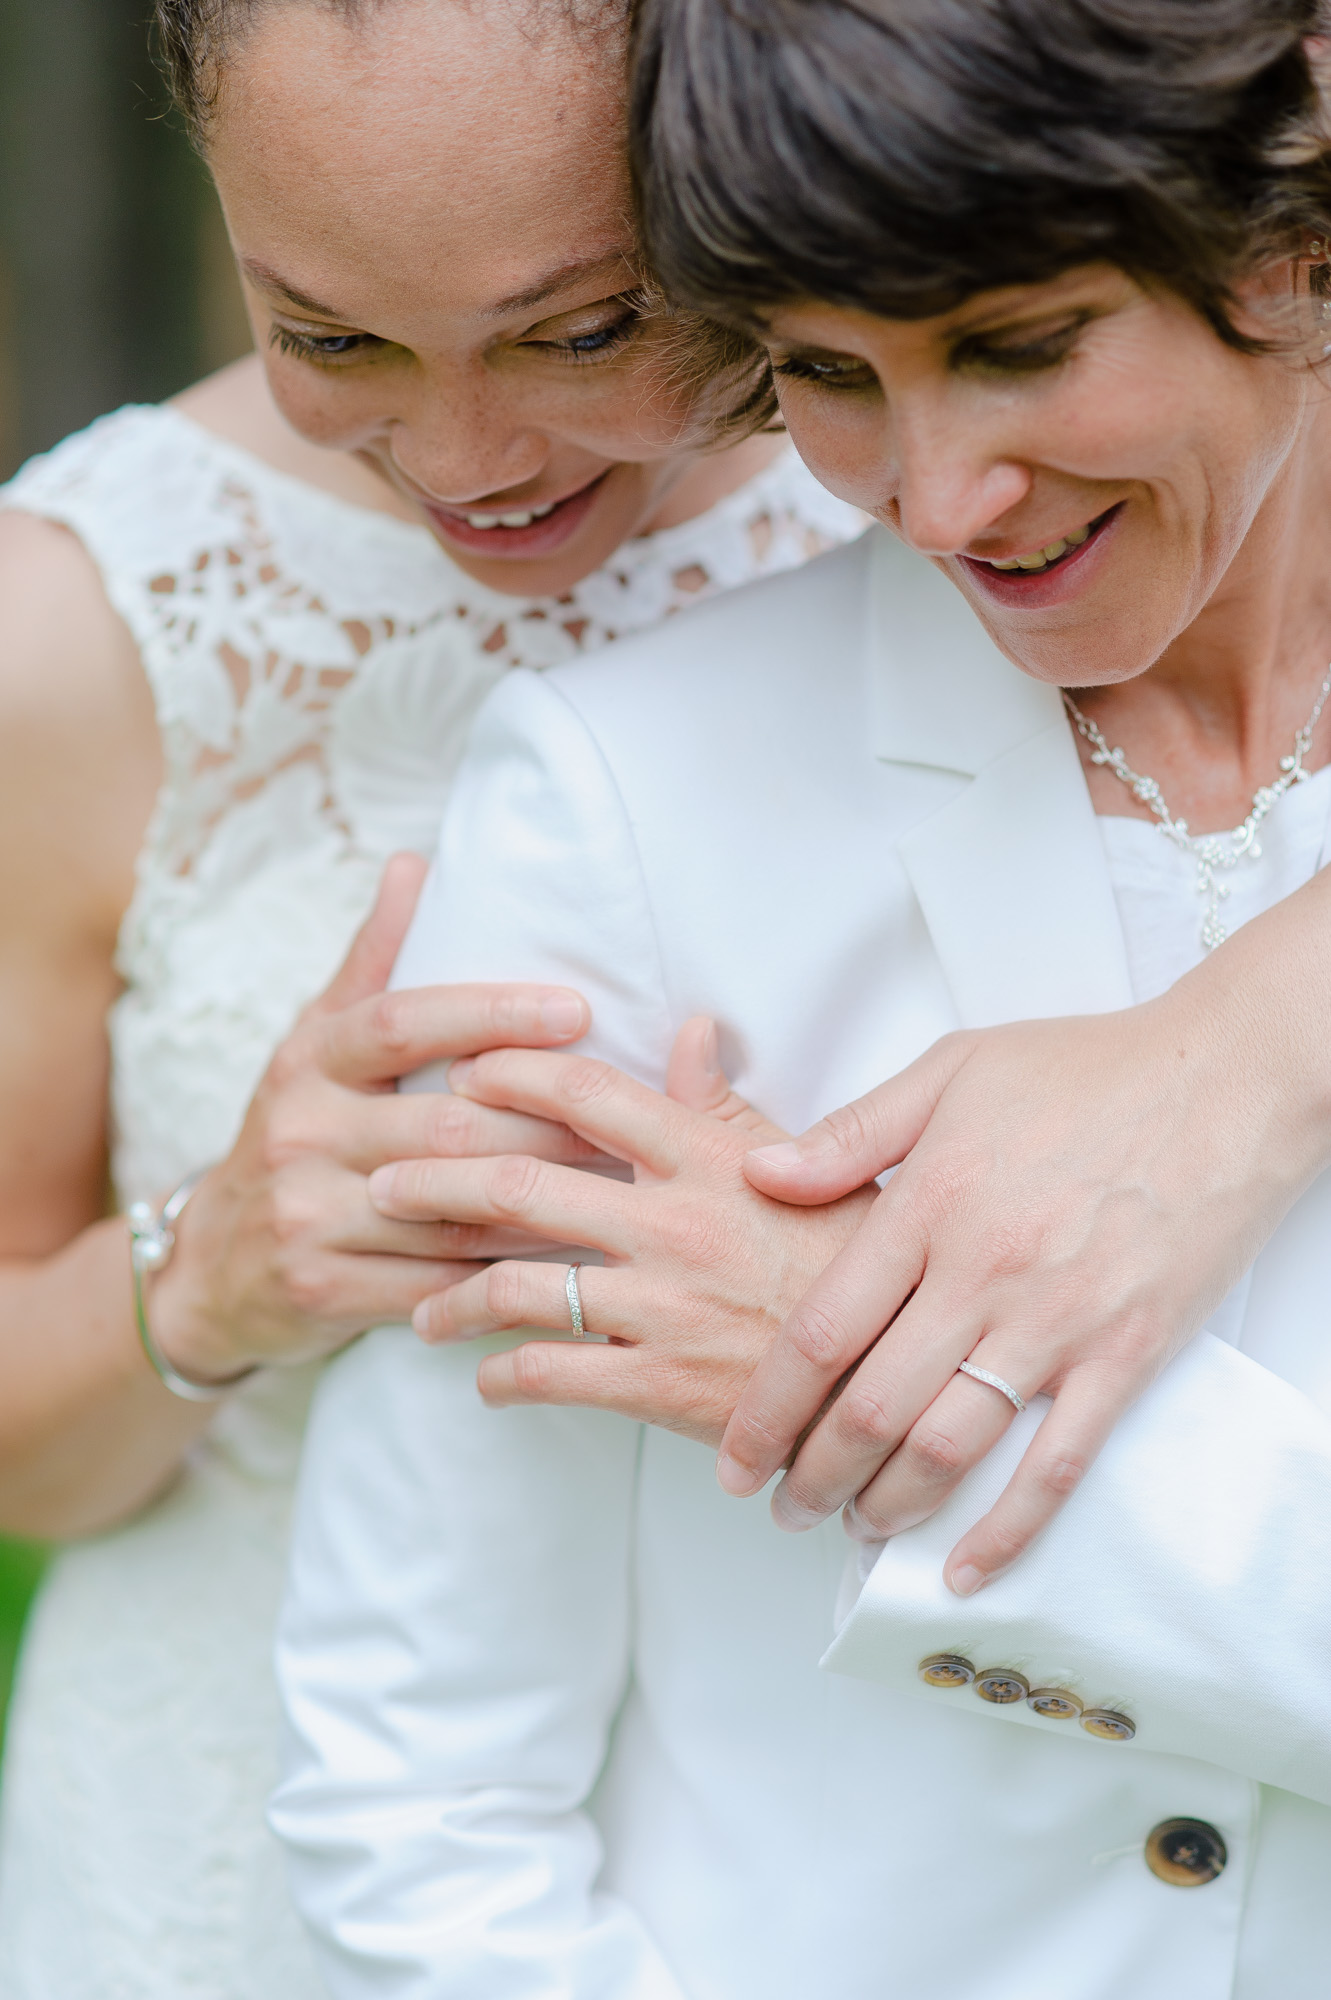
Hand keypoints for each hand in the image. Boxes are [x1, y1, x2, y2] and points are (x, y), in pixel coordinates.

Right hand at [152, 854, 602, 1380]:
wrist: (211, 1269)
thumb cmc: (296, 1135)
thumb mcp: (315, 1046)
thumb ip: (372, 962)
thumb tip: (413, 863)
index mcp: (310, 1060)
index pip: (405, 1022)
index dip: (492, 1013)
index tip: (578, 1009)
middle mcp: (301, 1130)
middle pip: (447, 1124)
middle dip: (548, 1125)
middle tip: (629, 1120)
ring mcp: (307, 1213)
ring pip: (451, 1209)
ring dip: (544, 1203)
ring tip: (618, 1188)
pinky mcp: (320, 1288)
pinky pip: (436, 1282)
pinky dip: (505, 1274)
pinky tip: (564, 1262)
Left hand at [368, 1022, 876, 1445]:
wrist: (902, 1374)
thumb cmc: (856, 1262)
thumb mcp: (807, 1166)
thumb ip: (727, 1105)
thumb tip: (689, 1028)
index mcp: (707, 1157)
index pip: (583, 1093)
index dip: (508, 1074)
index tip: (460, 1074)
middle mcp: (672, 1222)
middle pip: (517, 1182)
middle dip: (431, 1180)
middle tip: (381, 1183)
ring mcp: (661, 1305)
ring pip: (513, 1286)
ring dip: (447, 1298)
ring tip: (419, 1310)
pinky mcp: (659, 1384)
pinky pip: (549, 1374)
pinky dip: (501, 1377)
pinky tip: (486, 1379)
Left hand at [721, 974, 1325, 1592]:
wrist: (1228, 1080)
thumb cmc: (1088, 1069)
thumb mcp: (951, 1070)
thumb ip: (850, 1134)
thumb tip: (759, 1172)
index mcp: (929, 1204)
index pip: (821, 1332)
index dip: (766, 1409)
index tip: (735, 1455)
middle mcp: (982, 1274)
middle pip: (870, 1407)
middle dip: (811, 1476)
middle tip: (784, 1506)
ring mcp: (1057, 1323)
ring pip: (949, 1447)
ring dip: (888, 1506)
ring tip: (854, 1524)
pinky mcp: (1126, 1356)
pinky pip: (1056, 1464)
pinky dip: (1006, 1529)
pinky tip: (966, 1567)